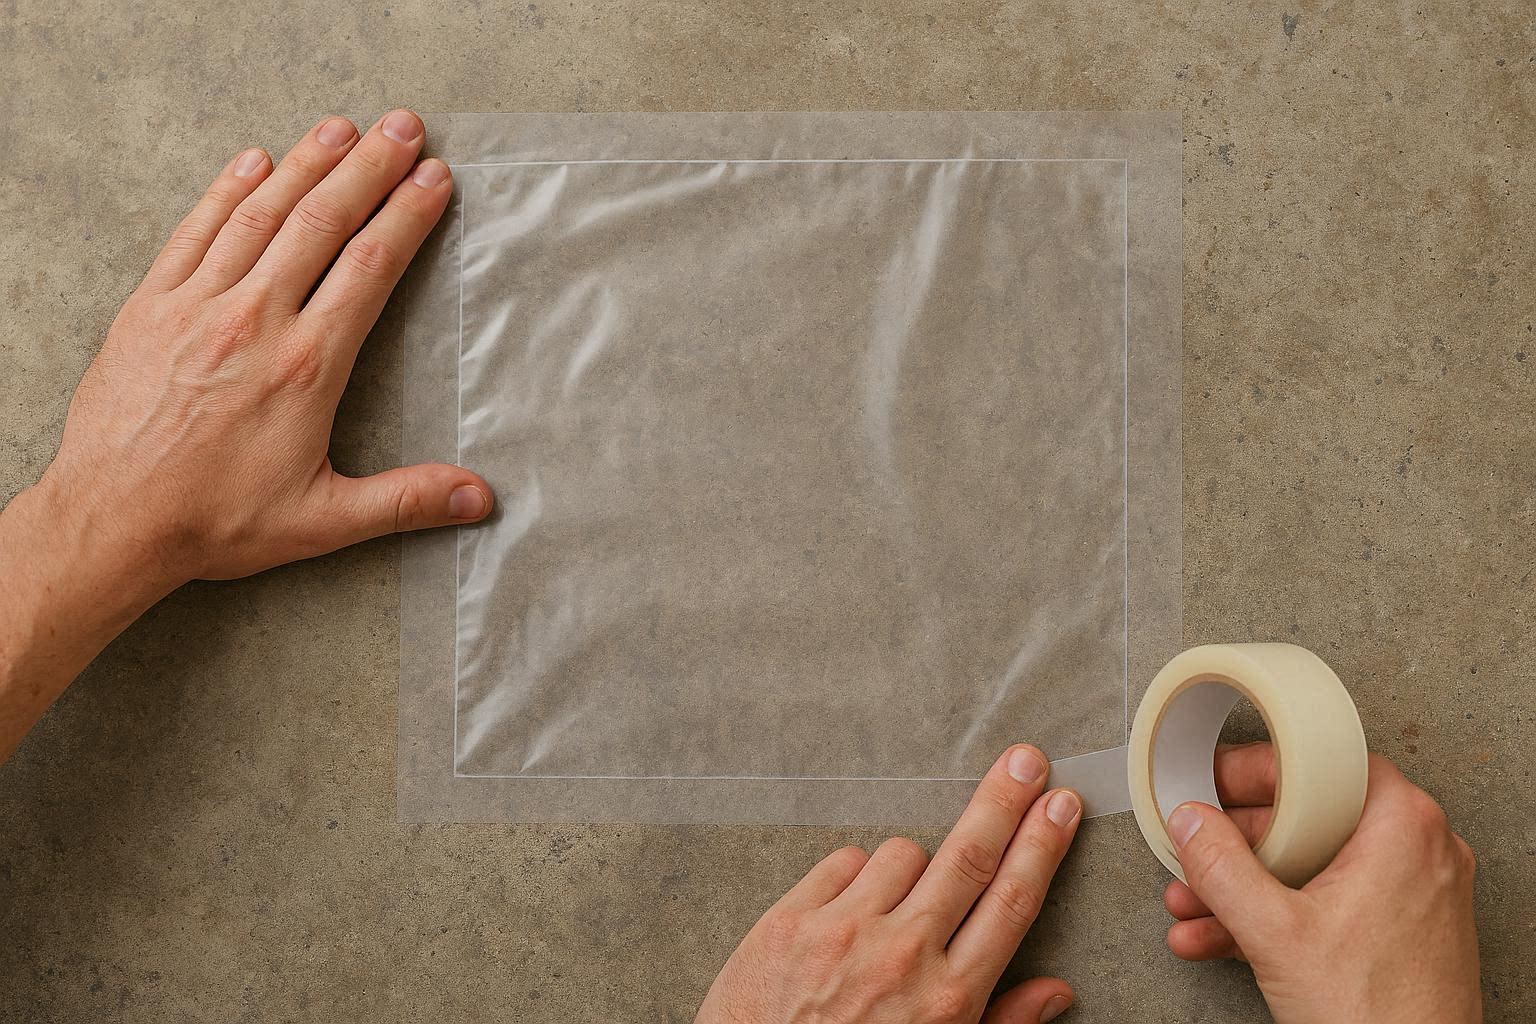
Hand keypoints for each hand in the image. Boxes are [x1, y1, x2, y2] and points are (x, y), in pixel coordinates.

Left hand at [41, 109, 490, 589]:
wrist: (111, 521)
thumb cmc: (215, 521)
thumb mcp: (323, 521)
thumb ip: (405, 501)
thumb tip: (479, 497)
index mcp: (306, 366)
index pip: (368, 268)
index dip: (406, 216)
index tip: (433, 178)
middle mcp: (254, 321)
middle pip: (321, 223)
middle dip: (368, 168)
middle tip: (402, 127)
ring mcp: (196, 307)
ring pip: (260, 215)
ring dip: (304, 164)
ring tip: (341, 127)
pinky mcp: (150, 307)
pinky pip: (193, 232)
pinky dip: (224, 191)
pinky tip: (251, 161)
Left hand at [696, 746, 1082, 1023]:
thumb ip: (1002, 1021)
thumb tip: (1057, 991)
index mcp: (948, 999)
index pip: (1012, 903)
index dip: (1042, 847)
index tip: (1060, 805)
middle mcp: (902, 957)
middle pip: (968, 857)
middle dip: (1003, 802)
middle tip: (1025, 760)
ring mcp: (844, 933)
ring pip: (901, 853)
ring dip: (910, 867)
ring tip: (891, 912)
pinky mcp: (791, 919)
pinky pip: (841, 863)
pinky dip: (852, 879)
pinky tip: (847, 914)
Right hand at [1162, 744, 1481, 1022]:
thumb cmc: (1378, 1013)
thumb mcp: (1274, 930)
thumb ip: (1220, 867)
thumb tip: (1191, 823)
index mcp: (1402, 827)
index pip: (1322, 766)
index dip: (1259, 769)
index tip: (1217, 780)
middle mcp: (1418, 852)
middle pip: (1309, 820)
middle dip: (1236, 846)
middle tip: (1198, 846)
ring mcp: (1412, 894)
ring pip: (1312, 868)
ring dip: (1245, 887)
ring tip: (1195, 905)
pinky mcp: (1400, 932)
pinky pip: (1328, 904)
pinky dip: (1278, 916)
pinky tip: (1221, 937)